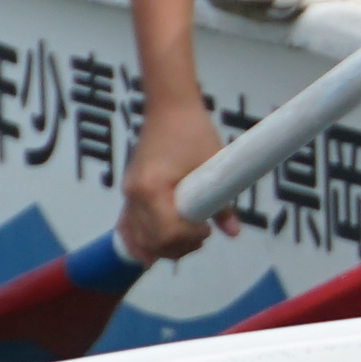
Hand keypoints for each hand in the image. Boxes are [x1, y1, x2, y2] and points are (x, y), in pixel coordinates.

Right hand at [115, 93, 223, 260]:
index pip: (167, 232)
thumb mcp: (214, 166)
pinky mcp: (129, 192)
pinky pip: (127, 225)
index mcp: (152, 187)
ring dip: (162, 246)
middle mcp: (134, 193)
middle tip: (201, 236)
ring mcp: (128, 193)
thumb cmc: (193, 132)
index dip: (190, 238)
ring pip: (138, 238)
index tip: (206, 230)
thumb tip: (233, 232)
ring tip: (187, 239)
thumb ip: (223, 204)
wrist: (170, 108)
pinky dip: (138, 240)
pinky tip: (150, 254)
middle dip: (178, 247)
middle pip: (151, 241)